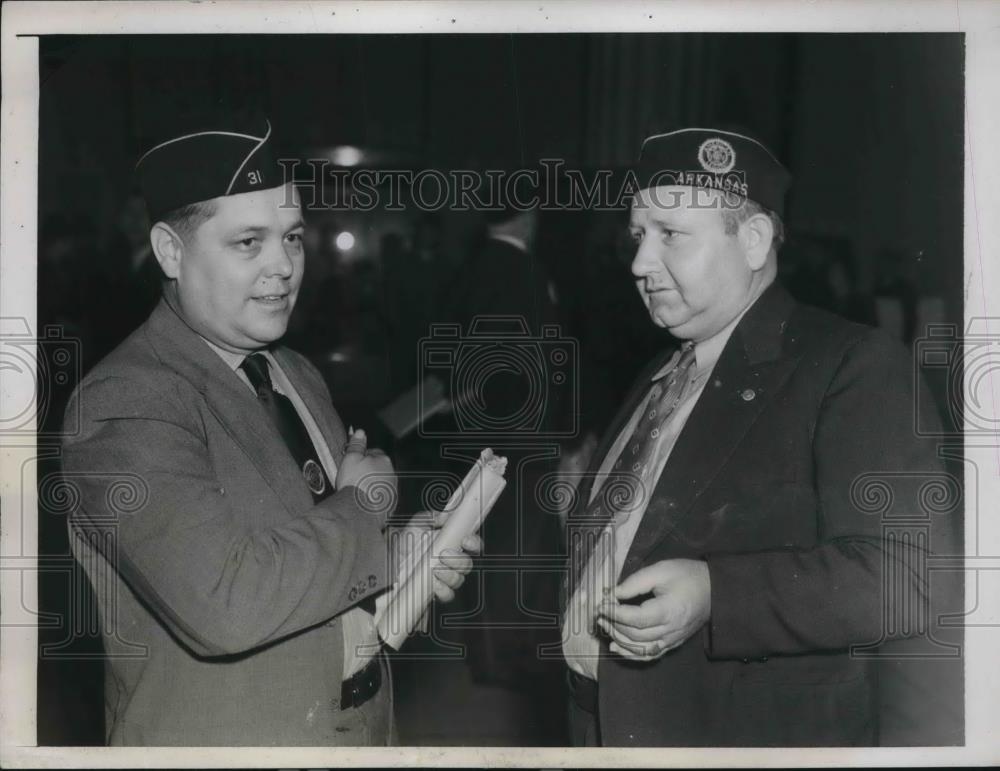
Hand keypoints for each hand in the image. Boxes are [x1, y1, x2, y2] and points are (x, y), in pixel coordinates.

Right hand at [336, 428, 396, 518]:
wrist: (360, 510)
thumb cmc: (355, 484)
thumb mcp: (351, 458)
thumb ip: (356, 444)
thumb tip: (360, 432)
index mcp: (383, 460)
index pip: (374, 453)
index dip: (362, 457)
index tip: (354, 462)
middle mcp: (391, 474)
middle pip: (378, 468)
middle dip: (367, 470)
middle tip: (354, 476)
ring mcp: (392, 489)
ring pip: (380, 482)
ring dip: (371, 484)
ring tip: (357, 490)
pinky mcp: (390, 504)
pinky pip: (381, 497)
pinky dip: (374, 497)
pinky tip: (363, 500)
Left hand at [390, 510, 481, 603]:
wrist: (388, 562)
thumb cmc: (405, 543)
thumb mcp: (417, 525)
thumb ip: (433, 518)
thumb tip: (446, 516)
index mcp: (451, 544)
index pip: (472, 545)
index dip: (473, 543)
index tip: (465, 541)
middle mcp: (451, 562)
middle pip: (467, 564)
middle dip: (458, 560)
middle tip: (444, 554)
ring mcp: (444, 578)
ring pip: (458, 579)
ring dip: (450, 574)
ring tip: (435, 569)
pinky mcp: (436, 592)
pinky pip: (447, 594)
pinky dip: (443, 589)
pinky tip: (434, 583)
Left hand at [595, 558, 710, 661]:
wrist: (714, 590)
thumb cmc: (688, 576)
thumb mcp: (661, 570)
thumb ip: (635, 582)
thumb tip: (612, 594)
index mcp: (669, 611)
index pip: (636, 619)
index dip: (615, 613)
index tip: (601, 605)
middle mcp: (671, 630)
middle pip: (636, 635)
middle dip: (614, 625)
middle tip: (600, 614)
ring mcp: (672, 640)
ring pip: (640, 649)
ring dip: (619, 640)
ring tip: (605, 627)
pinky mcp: (672, 644)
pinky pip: (649, 655)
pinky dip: (631, 654)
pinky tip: (617, 647)